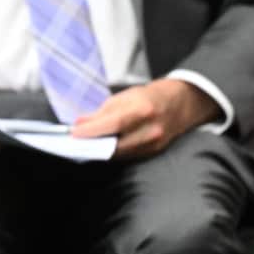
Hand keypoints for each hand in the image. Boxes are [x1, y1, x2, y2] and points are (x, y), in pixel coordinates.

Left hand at [71, 78, 219, 158]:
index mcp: (143, 110)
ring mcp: (155, 144)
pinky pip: (129, 156)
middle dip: (94, 145)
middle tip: (76, 142)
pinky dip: (114, 153)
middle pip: (116, 144)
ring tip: (86, 145)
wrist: (179, 103)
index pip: (113, 124)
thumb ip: (101, 112)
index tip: (74, 133)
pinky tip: (102, 149)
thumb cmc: (149, 97)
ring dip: (101, 151)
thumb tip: (79, 123)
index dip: (92, 131)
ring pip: (121, 154)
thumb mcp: (123, 97)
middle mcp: (151, 130)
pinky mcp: (155, 152)